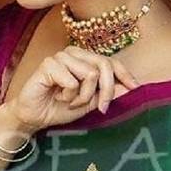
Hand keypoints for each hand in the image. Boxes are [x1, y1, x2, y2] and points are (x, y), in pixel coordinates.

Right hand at [6, 45, 140, 134]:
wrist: (34, 117)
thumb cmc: (59, 108)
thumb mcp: (89, 102)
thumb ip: (107, 93)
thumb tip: (130, 87)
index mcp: (85, 59)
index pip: (111, 62)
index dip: (125, 75)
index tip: (136, 88)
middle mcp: (74, 53)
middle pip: (104, 65)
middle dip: (105, 91)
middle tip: (101, 108)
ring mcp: (61, 56)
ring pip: (90, 74)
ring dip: (83, 96)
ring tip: (70, 102)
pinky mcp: (49, 64)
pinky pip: (72, 81)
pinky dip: (68, 95)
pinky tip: (57, 97)